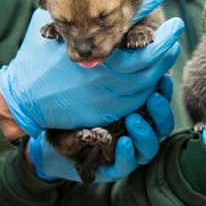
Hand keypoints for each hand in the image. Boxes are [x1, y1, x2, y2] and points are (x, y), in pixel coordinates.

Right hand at [0, 0, 183, 136]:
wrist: (23, 101)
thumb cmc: (33, 62)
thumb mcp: (46, 32)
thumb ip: (66, 14)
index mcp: (93, 56)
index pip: (131, 33)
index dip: (148, 13)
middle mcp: (105, 78)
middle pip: (149, 60)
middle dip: (166, 40)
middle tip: (176, 25)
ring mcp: (109, 98)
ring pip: (149, 81)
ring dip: (163, 62)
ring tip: (170, 46)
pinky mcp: (109, 111)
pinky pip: (139, 98)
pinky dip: (150, 83)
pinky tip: (155, 71)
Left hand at [27, 76, 174, 182]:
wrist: (42, 127)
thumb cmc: (68, 98)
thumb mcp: (90, 80)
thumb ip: (110, 67)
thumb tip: (123, 39)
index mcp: (133, 106)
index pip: (157, 99)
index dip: (163, 89)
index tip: (162, 77)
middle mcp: (134, 128)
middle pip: (161, 123)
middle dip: (161, 109)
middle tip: (153, 97)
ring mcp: (125, 148)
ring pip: (149, 146)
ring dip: (146, 132)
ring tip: (133, 119)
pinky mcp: (111, 166)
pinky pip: (126, 164)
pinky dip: (128, 154)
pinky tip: (123, 142)